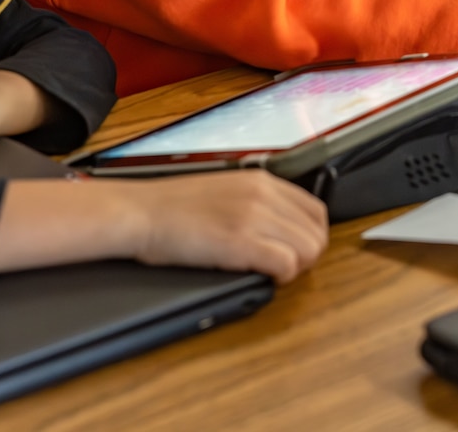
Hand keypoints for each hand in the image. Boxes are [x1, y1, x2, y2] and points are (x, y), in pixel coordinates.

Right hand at [120, 170, 328, 283]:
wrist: (141, 213)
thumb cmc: (173, 208)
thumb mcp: (225, 189)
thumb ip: (256, 202)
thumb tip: (279, 227)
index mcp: (261, 180)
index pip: (315, 210)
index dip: (311, 237)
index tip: (295, 250)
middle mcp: (263, 195)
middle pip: (316, 233)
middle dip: (307, 257)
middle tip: (283, 267)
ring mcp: (253, 217)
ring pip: (308, 249)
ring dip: (296, 268)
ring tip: (272, 271)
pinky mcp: (240, 241)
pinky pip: (286, 264)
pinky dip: (281, 277)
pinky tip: (263, 276)